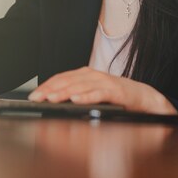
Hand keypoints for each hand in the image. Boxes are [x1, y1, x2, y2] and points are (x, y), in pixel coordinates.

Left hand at [28, 67, 177, 114]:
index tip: (34, 96)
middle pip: (67, 81)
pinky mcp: (115, 91)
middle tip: (36, 98)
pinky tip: (76, 100)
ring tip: (50, 99)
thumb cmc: (117, 97)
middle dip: (49, 90)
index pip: (61, 78)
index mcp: (86, 75)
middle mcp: (93, 76)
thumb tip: (56, 102)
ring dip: (63, 92)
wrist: (144, 97)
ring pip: (79, 86)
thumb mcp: (93, 94)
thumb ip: (78, 95)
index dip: (46, 86)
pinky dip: (86, 96)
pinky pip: (98, 94)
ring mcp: (104, 82)